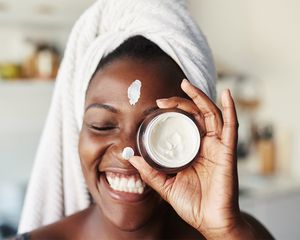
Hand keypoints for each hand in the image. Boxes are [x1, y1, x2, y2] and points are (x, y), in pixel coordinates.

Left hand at [129, 79, 244, 238]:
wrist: (210, 221)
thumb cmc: (192, 203)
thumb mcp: (165, 185)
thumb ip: (150, 171)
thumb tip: (131, 158)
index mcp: (191, 150)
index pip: (183, 123)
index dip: (172, 112)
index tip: (156, 107)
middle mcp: (205, 144)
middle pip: (196, 114)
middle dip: (181, 102)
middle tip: (163, 99)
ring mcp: (217, 146)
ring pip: (211, 114)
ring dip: (200, 97)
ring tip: (186, 84)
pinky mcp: (228, 151)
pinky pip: (231, 126)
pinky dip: (230, 108)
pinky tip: (226, 94)